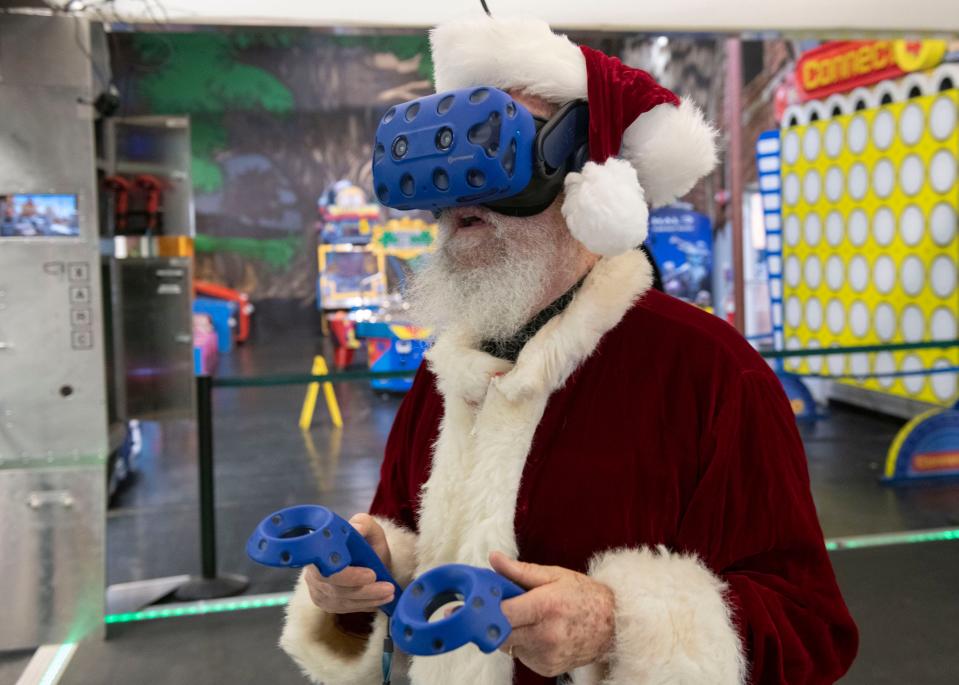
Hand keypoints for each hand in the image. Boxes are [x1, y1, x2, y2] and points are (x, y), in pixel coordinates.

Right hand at [303, 514, 394, 613]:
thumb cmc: (364, 543)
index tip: (371, 575)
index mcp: (319, 549)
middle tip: (388, 588)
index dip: (348, 575)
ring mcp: (316, 589)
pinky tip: (378, 601)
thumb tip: (356, 528)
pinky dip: (363, 605)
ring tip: (389, 594)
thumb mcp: (368, 528)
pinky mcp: (324, 602)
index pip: (326, 567)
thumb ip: (363, 524)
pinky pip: (343, 608)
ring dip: (369, 599)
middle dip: (364, 590)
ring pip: (341, 601)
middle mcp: (313, 571)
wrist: (363, 558)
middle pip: (334, 588)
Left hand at [491, 551, 615, 677]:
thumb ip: (520, 571)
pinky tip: (539, 633)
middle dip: (495, 620)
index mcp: (545, 607)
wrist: (613, 625)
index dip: (487, 606)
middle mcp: (545, 634)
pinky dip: (523, 644)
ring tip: (530, 619)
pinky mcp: (547, 668)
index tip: (481, 600)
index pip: (501, 613)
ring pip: (508, 645)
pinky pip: (521, 656)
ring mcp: (547, 654)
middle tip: (504, 608)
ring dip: (511, 632)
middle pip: (499, 633)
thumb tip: (494, 559)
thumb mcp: (554, 575)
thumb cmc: (584, 596)